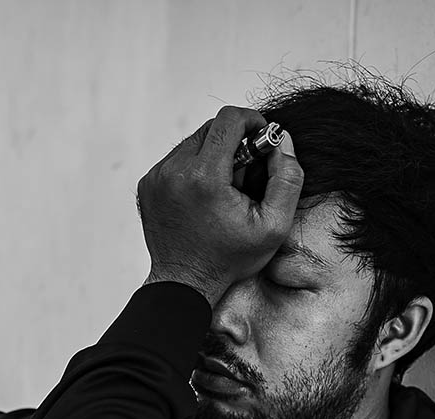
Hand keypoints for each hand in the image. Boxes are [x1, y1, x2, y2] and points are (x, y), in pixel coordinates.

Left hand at [137, 106, 303, 304]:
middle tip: (244, 173)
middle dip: (234, 142)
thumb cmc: (230, 258)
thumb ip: (287, 178)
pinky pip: (176, 159)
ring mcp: (157, 177)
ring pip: (192, 142)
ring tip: (222, 189)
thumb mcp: (274, 225)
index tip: (261, 139)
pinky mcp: (147, 185)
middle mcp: (174, 171)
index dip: (252, 121)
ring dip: (213, 155)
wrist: (185, 283)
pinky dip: (193, 168)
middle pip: (211, 128)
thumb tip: (281, 139)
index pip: (229, 119)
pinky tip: (202, 197)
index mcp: (204, 177)